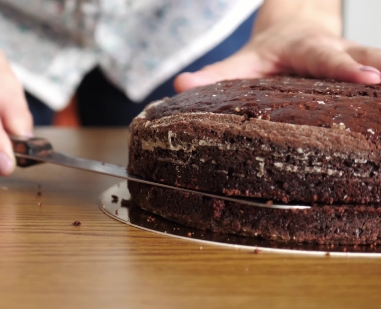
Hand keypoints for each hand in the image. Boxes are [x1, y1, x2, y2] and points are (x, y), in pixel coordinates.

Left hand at [174, 18, 380, 91]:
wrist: (294, 30)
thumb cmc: (268, 53)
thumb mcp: (243, 61)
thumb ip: (214, 74)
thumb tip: (179, 85)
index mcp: (306, 48)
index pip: (326, 57)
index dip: (346, 68)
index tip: (370, 79)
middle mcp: (337, 51)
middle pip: (369, 56)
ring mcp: (356, 60)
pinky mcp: (364, 71)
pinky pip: (379, 84)